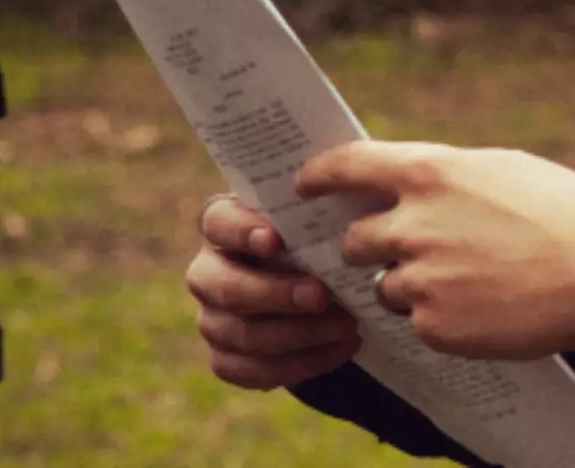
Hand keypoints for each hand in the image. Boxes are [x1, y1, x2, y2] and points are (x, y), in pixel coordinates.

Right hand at [186, 196, 361, 389]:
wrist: (320, 292)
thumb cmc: (319, 242)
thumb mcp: (322, 221)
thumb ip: (327, 212)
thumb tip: (364, 203)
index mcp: (225, 226)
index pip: (218, 221)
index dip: (241, 231)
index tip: (276, 240)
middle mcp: (209, 271)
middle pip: (224, 286)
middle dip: (276, 294)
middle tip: (323, 296)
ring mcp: (212, 317)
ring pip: (240, 333)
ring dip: (298, 334)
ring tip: (348, 327)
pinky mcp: (224, 356)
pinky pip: (250, 370)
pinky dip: (299, 364)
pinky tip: (340, 350)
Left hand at [295, 142, 574, 359]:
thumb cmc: (562, 210)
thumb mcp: (501, 169)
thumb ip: (445, 177)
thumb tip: (412, 188)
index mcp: (429, 174)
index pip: (346, 167)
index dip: (318, 176)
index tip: (303, 186)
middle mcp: (413, 226)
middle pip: (355, 240)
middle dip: (371, 246)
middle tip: (407, 250)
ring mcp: (420, 280)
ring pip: (385, 287)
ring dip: (411, 285)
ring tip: (467, 282)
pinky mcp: (435, 326)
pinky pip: (417, 322)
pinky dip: (441, 316)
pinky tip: (482, 307)